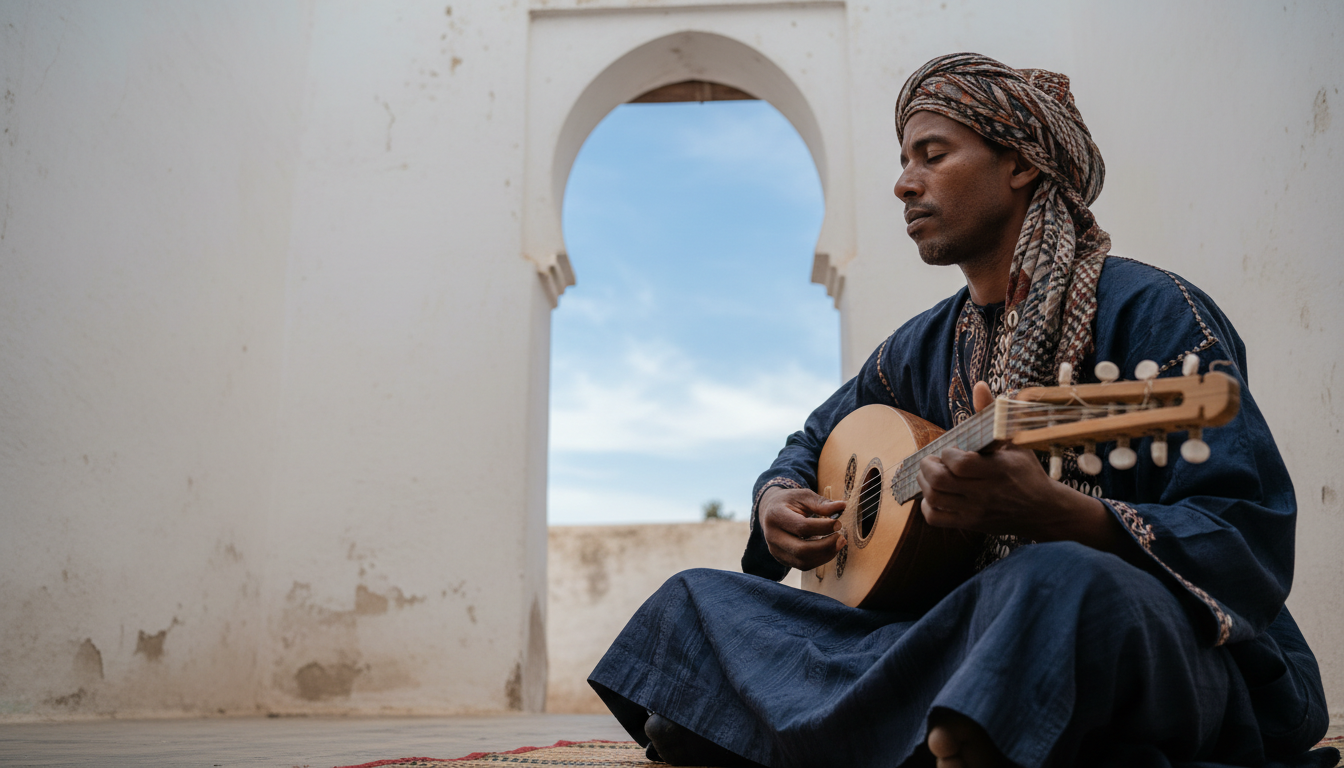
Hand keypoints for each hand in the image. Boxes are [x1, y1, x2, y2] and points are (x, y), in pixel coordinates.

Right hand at [759, 486, 846, 570]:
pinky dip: (820, 559)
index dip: (823, 527)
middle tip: (840, 537)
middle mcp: (772, 536)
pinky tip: (829, 548)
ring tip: (838, 543)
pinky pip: (803, 565)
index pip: (802, 527)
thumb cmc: (789, 501)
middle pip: (801, 550)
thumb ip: (821, 503)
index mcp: (776, 516)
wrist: (770, 511)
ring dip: (825, 555)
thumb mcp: (803, 496)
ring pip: (803, 562)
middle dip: (826, 546)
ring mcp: (775, 550)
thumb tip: (842, 506)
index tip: (838, 524)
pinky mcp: (782, 559)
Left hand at [915, 382, 1124, 553]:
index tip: (952, 449)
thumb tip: (979, 385)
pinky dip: (928, 506)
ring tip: (932, 474)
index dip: (948, 454)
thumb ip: (990, 415)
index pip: (960, 464)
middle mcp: (984, 493)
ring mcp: (975, 511)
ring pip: (935, 499)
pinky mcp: (970, 524)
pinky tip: (936, 495)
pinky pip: (936, 519)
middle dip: (928, 467)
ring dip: (925, 484)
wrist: (1043, 511)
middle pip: (940, 482)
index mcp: (997, 470)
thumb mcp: (1014, 441)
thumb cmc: (1026, 472)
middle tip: (933, 460)